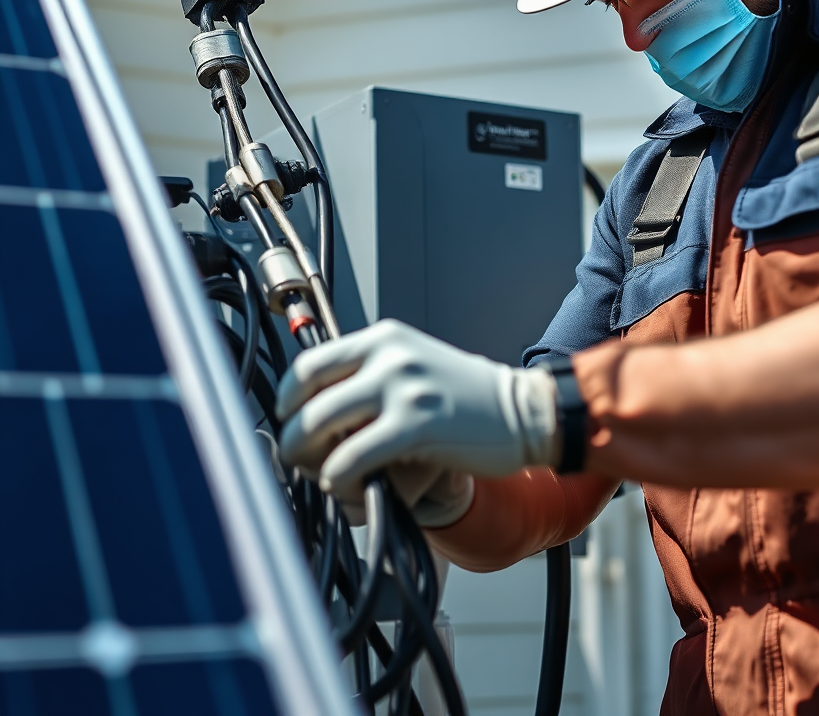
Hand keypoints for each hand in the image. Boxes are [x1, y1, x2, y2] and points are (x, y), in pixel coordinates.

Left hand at [276, 320, 559, 519]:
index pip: (310, 362)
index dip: (287, 398)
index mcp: (385, 338)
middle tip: (297, 457)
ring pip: (319, 424)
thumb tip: (322, 411)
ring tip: (324, 475)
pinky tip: (350, 487)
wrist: (526, 411)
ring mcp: (402, 387)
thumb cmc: (472, 396)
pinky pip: (351, 457)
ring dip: (308, 459)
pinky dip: (338, 478)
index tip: (287, 420)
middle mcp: (388, 355)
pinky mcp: (415, 425)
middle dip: (291, 433)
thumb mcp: (417, 365)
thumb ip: (373, 376)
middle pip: (305, 393)